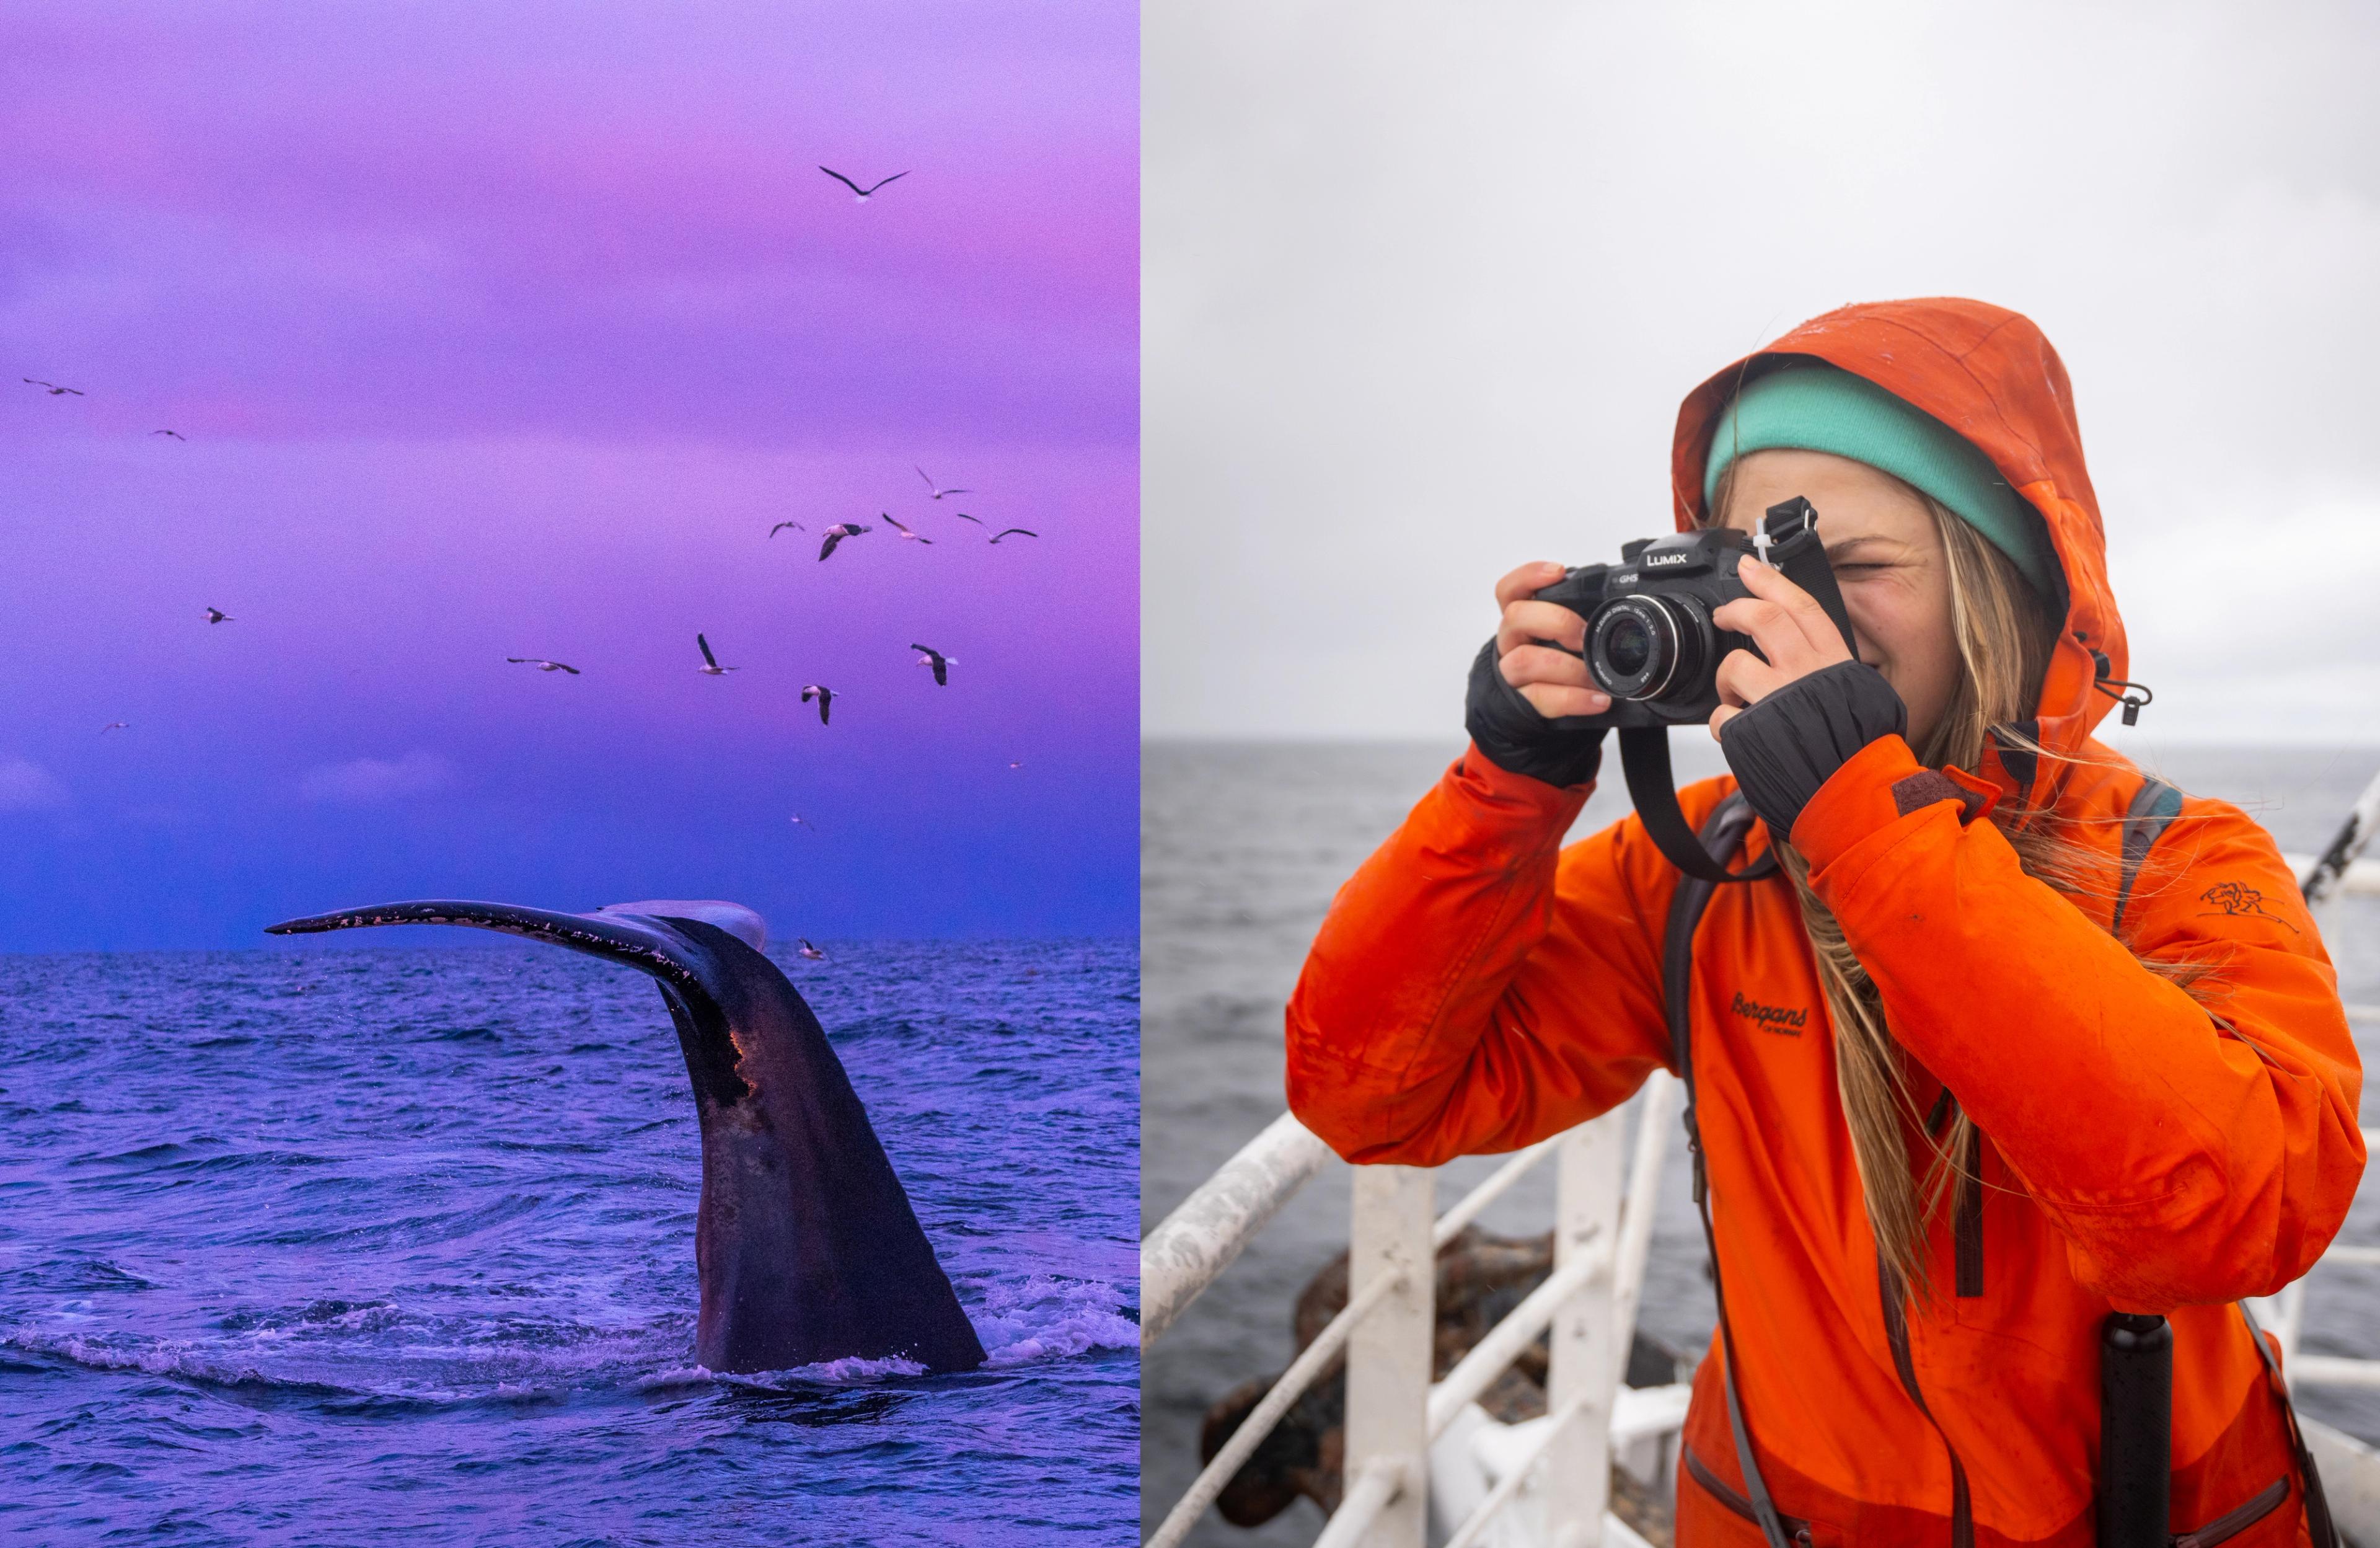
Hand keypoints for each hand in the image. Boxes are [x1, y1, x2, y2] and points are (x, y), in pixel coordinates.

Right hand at [1493, 561, 1611, 718]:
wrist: (1539, 710)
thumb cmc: (1557, 665)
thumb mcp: (1563, 637)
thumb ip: (1579, 617)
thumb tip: (1625, 600)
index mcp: (1521, 620)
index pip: (1511, 590)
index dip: (1529, 576)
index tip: (1558, 571)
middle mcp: (1511, 642)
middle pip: (1516, 617)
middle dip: (1557, 621)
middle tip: (1585, 634)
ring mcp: (1511, 673)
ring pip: (1524, 660)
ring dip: (1567, 667)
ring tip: (1596, 677)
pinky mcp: (1520, 703)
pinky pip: (1541, 698)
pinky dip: (1574, 699)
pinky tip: (1598, 700)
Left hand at [1708, 555, 1854, 739]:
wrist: (1852, 794)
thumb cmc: (1857, 751)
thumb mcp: (1861, 697)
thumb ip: (1831, 671)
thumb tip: (1812, 652)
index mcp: (1834, 664)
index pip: (1801, 607)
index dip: (1772, 581)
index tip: (1749, 566)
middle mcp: (1806, 674)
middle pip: (1763, 619)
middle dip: (1736, 610)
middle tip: (1724, 615)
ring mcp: (1777, 700)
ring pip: (1734, 666)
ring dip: (1726, 679)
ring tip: (1732, 695)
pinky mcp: (1751, 730)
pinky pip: (1721, 716)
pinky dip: (1722, 723)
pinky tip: (1735, 732)